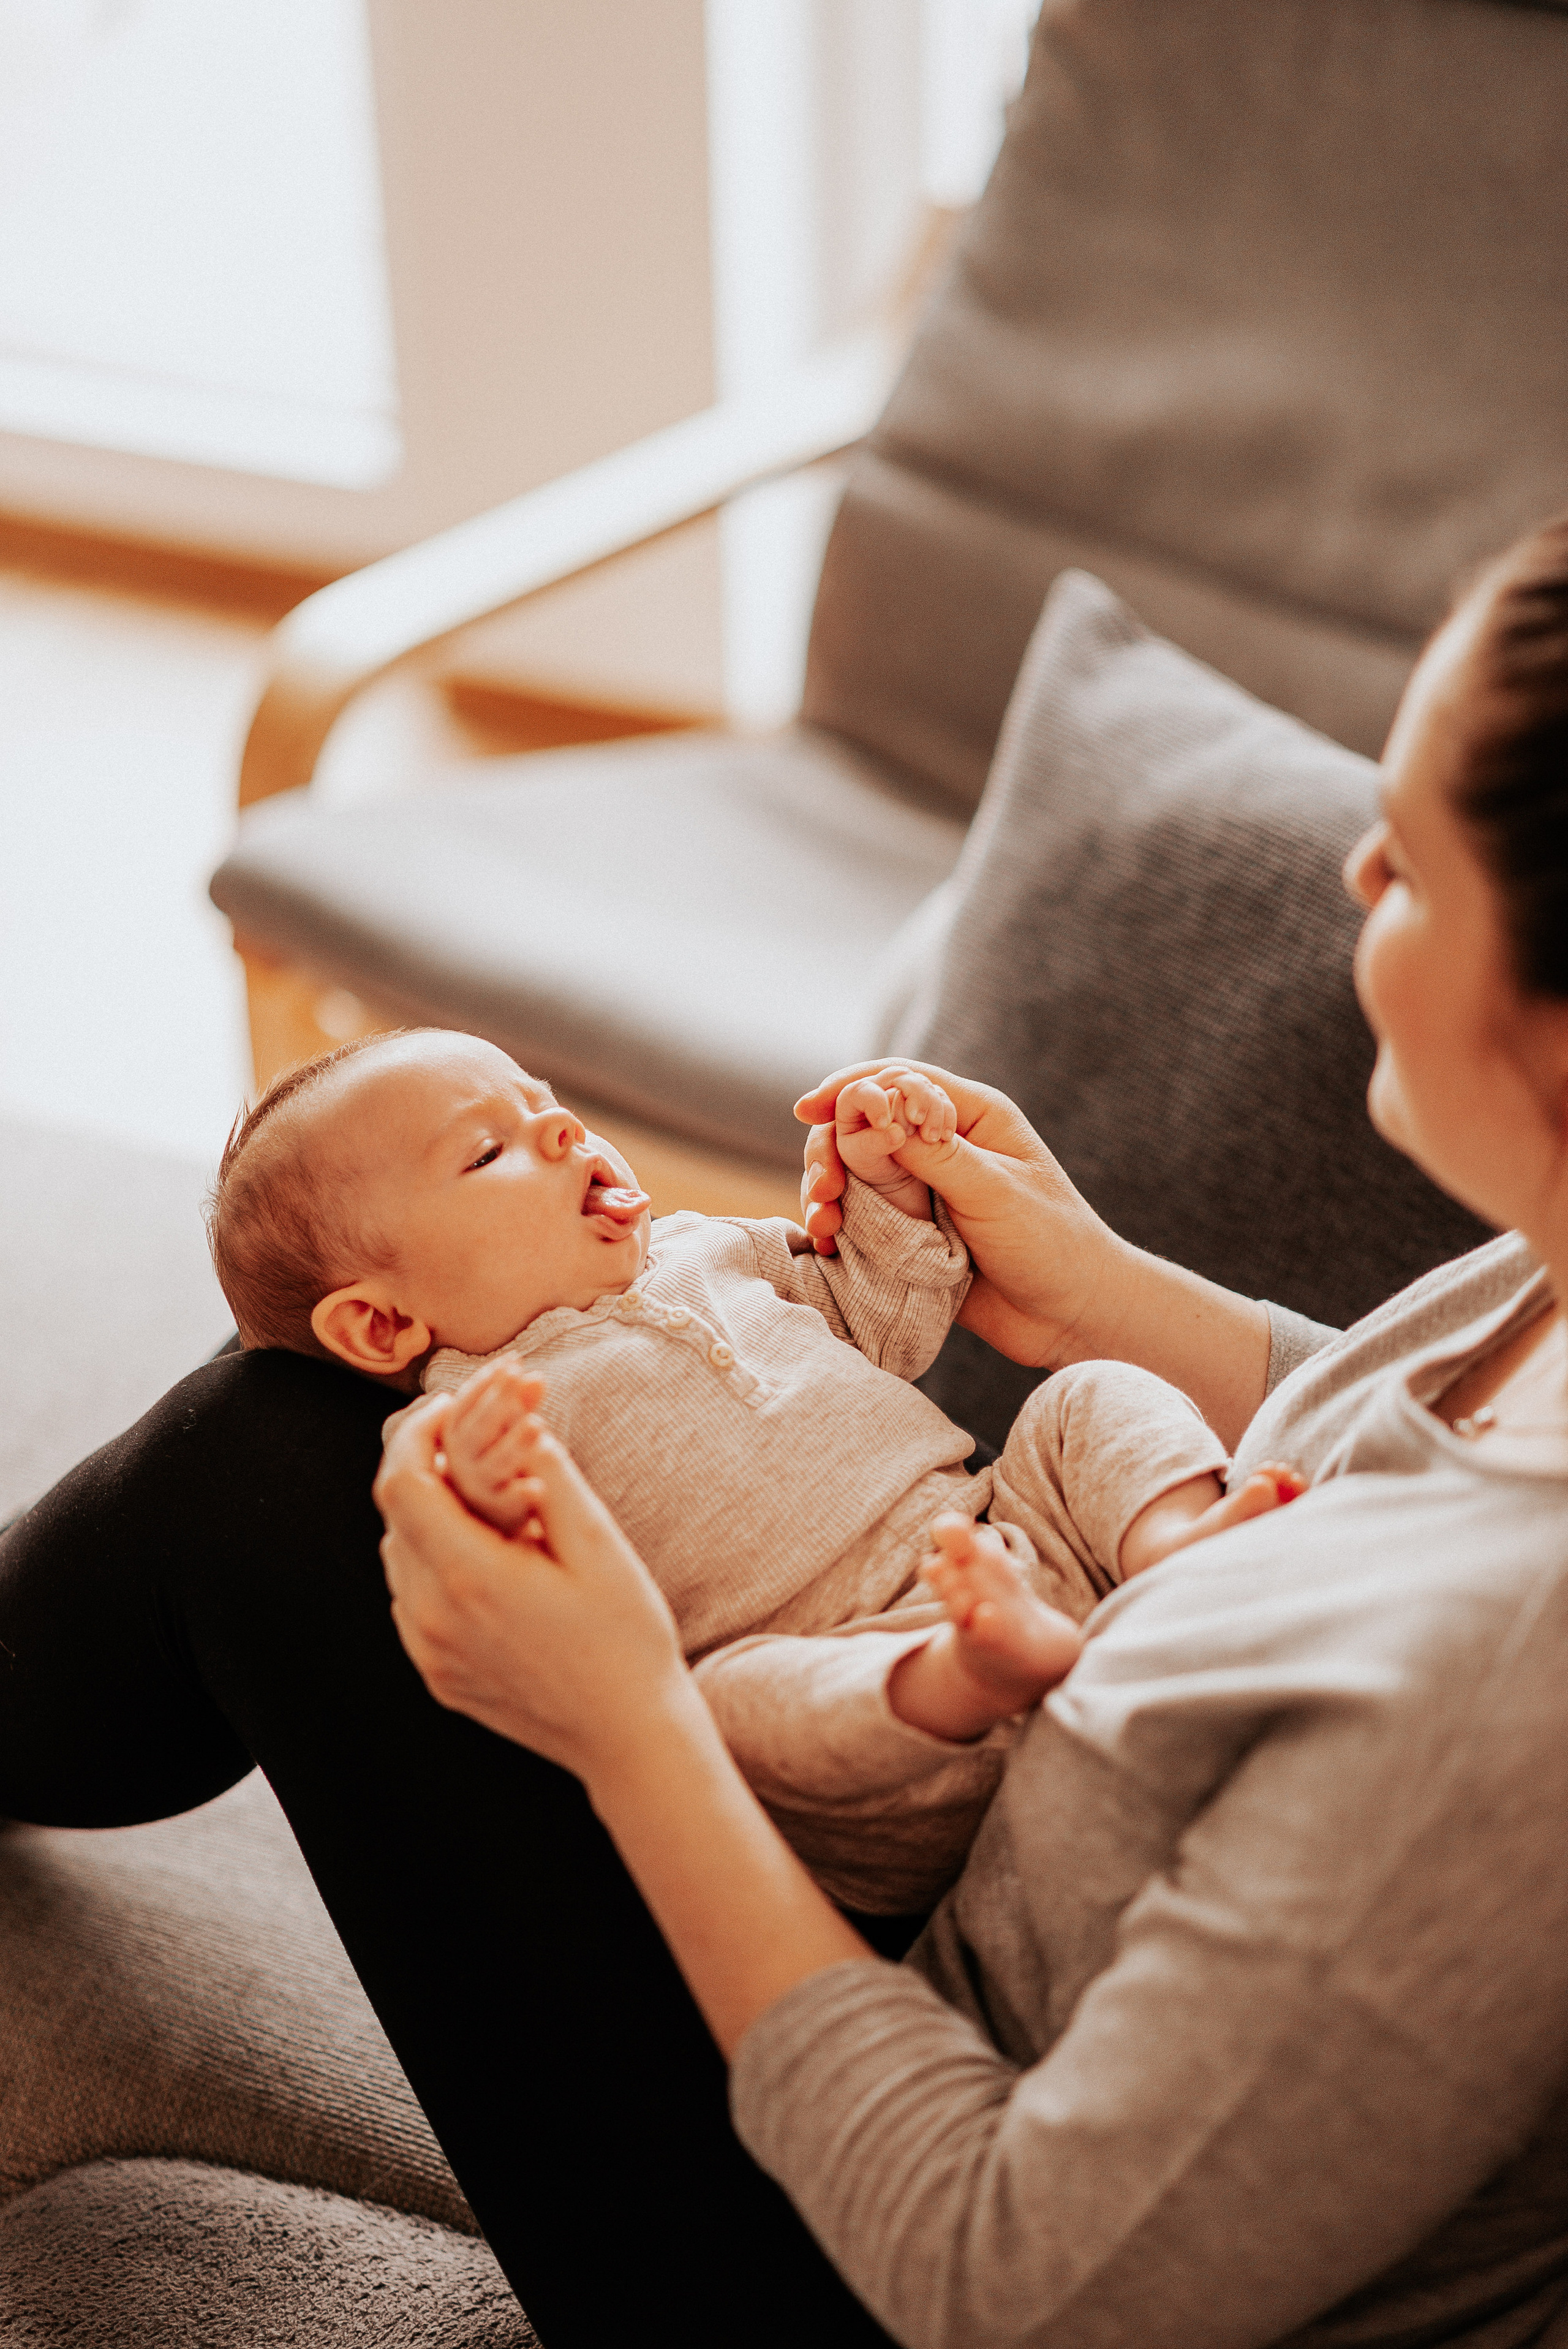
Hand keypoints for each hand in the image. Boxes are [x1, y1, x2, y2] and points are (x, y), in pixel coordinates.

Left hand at [376, 1389, 690, 1788]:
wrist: (630, 1738)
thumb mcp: (600, 1544)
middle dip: (424, 1464)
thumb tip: (518, 1423)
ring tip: (486, 1497)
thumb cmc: (627, 1638)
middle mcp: (432, 1617)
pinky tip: (485, 1556)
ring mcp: (428, 1652)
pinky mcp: (436, 1675)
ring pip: (399, 1556)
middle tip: (471, 1437)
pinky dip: (433, 1561)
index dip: (416, 1431)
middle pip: (395, 1515)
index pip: (401, 1481)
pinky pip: (412, 1598)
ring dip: (428, 1514)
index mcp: (469, 1576)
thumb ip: (550, 1477)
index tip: (451, 1406)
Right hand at [441, 1358, 551, 1534]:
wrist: (500, 1525)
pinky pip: (507, 1506)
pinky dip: (520, 1496)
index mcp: (457, 1440)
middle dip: (498, 1403)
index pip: (462, 1406)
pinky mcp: (498, 1518)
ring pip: (489, 1467)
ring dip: (513, 1444)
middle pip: (472, 1432)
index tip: (513, 1360)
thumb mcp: (508, 1433)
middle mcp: (460, 1466)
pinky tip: (538, 1487)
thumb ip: (520, 1407)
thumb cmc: (503, 1467)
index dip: (485, 1382)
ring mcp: (477, 1493)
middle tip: (526, 1379)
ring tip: (539, 1424)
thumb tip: (537, 1378)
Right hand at [797, 1059, 1116, 1367]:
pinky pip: (861, 1216)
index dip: (849, 1088)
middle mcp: (942, 1144)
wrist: (1071, 1315)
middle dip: (830, 1148)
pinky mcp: (912, 1231)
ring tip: (822, 1223)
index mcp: (971, 1116)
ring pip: (855, 1171)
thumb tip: (872, 1114)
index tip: (808, 1110)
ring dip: (828, 1189)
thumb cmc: (1051, 1243)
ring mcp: (924, 1188)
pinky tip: (824, 1244)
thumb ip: (934, 1154)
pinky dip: (837, 1225)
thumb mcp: (993, 1191)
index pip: (898, 1079)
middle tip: (822, 1187)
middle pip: (864, 1124)